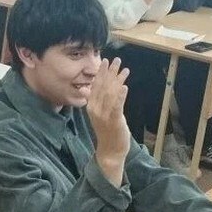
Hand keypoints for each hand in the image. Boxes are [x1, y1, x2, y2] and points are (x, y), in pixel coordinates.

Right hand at [86, 58, 130, 184]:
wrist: (110, 151)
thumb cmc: (106, 131)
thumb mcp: (98, 114)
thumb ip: (95, 100)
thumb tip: (86, 89)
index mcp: (91, 106)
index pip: (96, 85)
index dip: (101, 72)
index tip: (105, 61)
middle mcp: (96, 108)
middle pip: (103, 86)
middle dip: (110, 72)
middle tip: (116, 60)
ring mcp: (104, 115)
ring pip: (111, 93)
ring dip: (118, 79)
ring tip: (124, 69)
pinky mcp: (114, 120)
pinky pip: (117, 106)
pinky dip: (120, 96)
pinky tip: (125, 86)